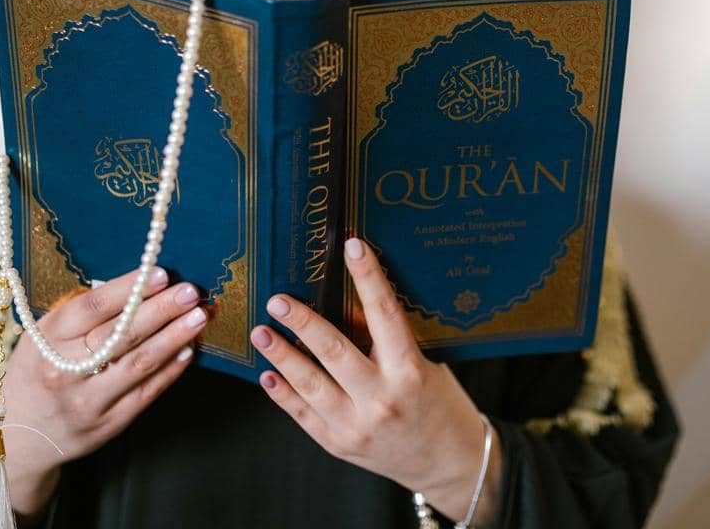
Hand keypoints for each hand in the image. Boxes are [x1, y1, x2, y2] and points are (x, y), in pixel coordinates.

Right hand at [0, 267, 208, 517]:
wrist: (17, 437)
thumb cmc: (38, 371)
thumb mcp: (42, 338)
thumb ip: (80, 314)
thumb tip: (135, 285)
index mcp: (46, 341)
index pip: (92, 308)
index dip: (129, 289)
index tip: (162, 273)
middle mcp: (65, 371)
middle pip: (121, 335)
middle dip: (161, 310)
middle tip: (190, 291)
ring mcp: (87, 401)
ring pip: (139, 364)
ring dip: (174, 338)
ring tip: (199, 317)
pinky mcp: (107, 424)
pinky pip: (146, 392)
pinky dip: (170, 370)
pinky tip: (188, 350)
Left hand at [252, 238, 501, 524]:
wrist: (448, 463)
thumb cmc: (440, 405)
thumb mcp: (425, 365)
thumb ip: (389, 342)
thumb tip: (347, 303)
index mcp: (409, 370)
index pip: (384, 314)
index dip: (368, 277)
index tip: (352, 247)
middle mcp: (381, 398)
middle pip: (334, 350)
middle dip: (302, 321)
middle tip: (278, 300)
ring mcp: (357, 425)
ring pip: (310, 384)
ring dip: (282, 356)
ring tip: (261, 332)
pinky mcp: (339, 444)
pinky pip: (302, 415)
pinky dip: (282, 393)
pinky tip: (267, 374)